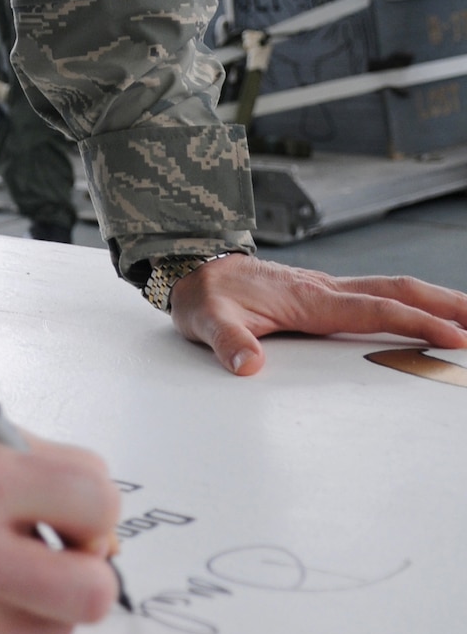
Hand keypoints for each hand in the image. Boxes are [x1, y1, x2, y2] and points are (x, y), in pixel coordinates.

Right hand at [0, 390, 121, 633]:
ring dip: (44, 598)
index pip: (99, 505)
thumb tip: (106, 531)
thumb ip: (54, 471)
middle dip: (91, 570)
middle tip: (67, 552)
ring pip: (54, 630)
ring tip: (6, 562)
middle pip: (92, 595)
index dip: (98, 507)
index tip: (81, 509)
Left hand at [171, 252, 466, 375]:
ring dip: (436, 299)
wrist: (192, 267)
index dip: (415, 322)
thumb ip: (228, 342)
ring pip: (393, 287)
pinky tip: (426, 312)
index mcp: (308, 298)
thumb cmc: (204, 295)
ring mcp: (328, 288)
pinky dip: (411, 301)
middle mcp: (326, 288)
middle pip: (398, 290)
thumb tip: (248, 365)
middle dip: (445, 304)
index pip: (374, 310)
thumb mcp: (207, 320)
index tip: (452, 336)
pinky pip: (379, 294)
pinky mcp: (324, 293)